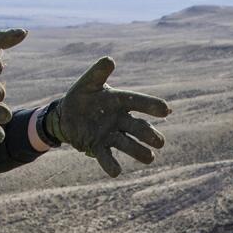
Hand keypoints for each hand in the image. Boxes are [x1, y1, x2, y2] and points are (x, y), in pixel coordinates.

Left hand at [44, 57, 169, 176]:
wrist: (67, 115)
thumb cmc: (82, 96)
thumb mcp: (88, 82)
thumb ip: (98, 72)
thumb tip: (109, 60)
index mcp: (120, 101)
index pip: (139, 102)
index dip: (152, 105)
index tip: (165, 110)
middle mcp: (120, 119)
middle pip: (138, 127)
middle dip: (149, 134)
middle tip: (160, 142)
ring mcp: (110, 135)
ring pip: (128, 144)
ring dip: (139, 151)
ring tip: (150, 158)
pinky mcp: (98, 147)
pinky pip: (106, 156)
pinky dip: (111, 164)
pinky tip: (116, 172)